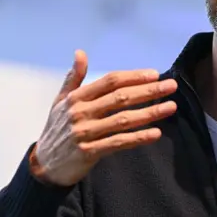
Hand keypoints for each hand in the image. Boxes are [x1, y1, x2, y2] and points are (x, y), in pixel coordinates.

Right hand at [30, 50, 177, 186]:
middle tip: (171, 86)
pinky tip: (155, 133)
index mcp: (76, 97)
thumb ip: (74, 77)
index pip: (110, 81)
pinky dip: (138, 138)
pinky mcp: (89, 152)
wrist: (44, 164)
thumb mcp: (61, 101)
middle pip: (120, 98)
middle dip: (148, 91)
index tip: (154, 74)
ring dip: (149, 113)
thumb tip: (80, 52)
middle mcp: (80, 112)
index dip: (133, 76)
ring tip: (170, 107)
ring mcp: (85, 133)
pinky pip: (118, 142)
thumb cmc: (57, 129)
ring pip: (123, 120)